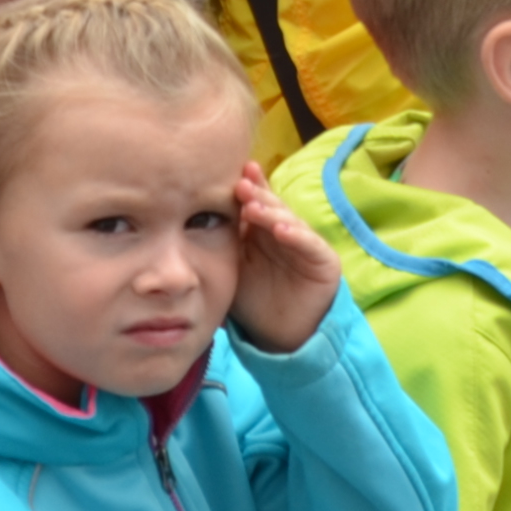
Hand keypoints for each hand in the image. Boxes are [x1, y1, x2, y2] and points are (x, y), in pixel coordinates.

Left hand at [225, 159, 342, 352]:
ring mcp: (305, 244)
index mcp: (262, 232)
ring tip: (254, 207)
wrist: (281, 337)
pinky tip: (281, 230)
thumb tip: (187, 226)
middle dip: (256, 195)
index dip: (248, 188)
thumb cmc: (254, 303)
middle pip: (271, 207)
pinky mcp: (324, 259)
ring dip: (271, 213)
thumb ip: (221, 248)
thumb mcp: (233, 272)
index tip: (233, 173)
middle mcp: (284, 232)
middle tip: (240, 185)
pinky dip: (296, 235)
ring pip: (288, 221)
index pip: (255, 205)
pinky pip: (309, 244)